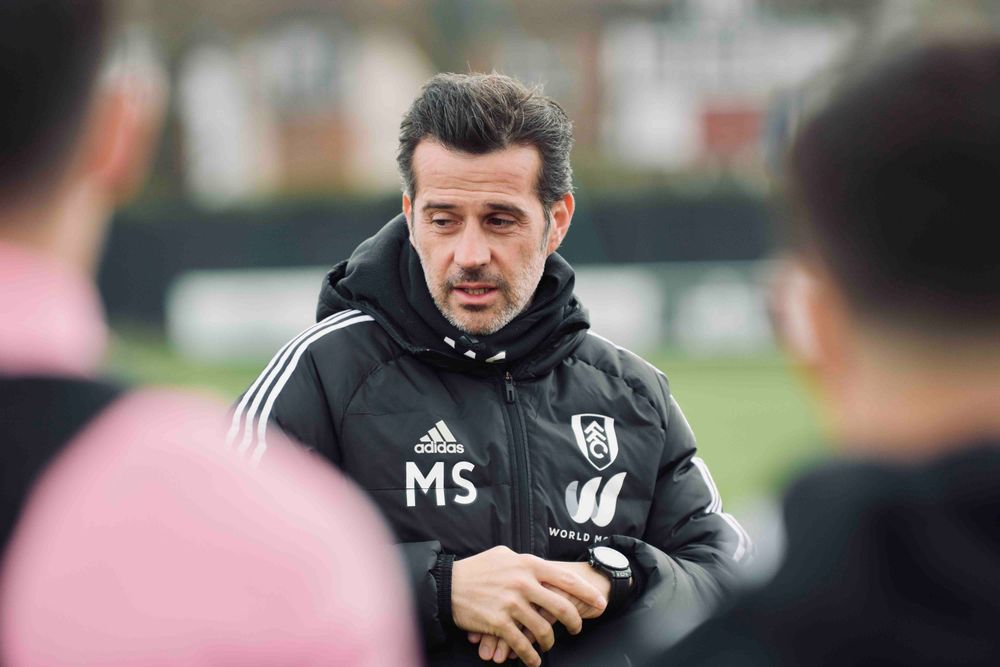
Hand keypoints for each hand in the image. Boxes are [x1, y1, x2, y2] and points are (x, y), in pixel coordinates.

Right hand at [451, 546, 607, 666]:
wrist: (448, 584)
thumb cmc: (477, 569)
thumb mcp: (504, 555)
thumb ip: (527, 563)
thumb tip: (544, 569)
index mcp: (527, 564)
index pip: (565, 578)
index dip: (586, 592)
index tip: (600, 602)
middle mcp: (523, 583)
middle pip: (561, 606)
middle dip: (574, 621)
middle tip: (577, 628)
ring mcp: (511, 603)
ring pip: (543, 629)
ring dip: (550, 642)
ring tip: (549, 645)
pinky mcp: (499, 622)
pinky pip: (522, 644)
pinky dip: (531, 656)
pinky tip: (533, 660)